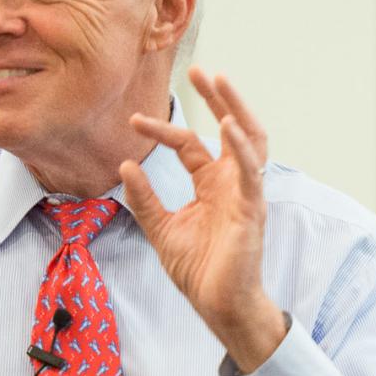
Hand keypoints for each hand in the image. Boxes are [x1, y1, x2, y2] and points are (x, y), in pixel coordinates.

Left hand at [118, 66, 285, 372]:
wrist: (217, 305)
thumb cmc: (198, 270)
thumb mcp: (160, 229)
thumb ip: (143, 199)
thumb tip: (123, 166)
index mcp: (211, 185)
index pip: (188, 145)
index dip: (162, 130)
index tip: (133, 121)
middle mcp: (231, 183)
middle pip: (230, 129)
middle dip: (218, 98)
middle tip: (199, 70)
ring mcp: (245, 193)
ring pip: (249, 140)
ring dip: (235, 109)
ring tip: (220, 81)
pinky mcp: (252, 209)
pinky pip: (252, 171)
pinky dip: (241, 147)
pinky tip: (227, 126)